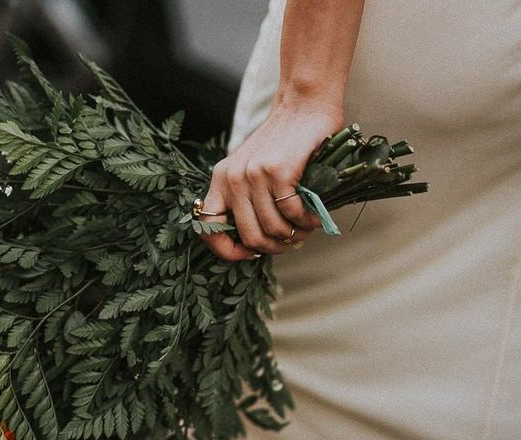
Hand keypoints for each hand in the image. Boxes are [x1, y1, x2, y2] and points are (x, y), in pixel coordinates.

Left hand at [200, 101, 342, 260]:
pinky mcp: (277, 171)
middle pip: (248, 236)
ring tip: (305, 229)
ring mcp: (253, 175)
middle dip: (272, 249)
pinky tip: (313, 217)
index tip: (249, 253)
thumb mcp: (254, 170)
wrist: (304, 106)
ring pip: (271, 228)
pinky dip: (306, 221)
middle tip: (290, 243)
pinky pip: (290, 213)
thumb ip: (250, 201)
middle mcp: (232, 178)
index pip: (207, 228)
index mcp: (221, 180)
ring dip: (294, 236)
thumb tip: (259, 245)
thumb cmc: (284, 144)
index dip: (226, 250)